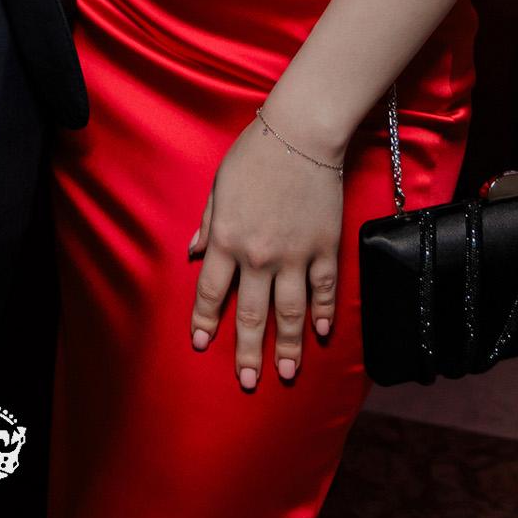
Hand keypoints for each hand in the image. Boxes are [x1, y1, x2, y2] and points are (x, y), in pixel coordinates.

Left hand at [187, 105, 342, 392]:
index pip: (211, 291)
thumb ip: (208, 224)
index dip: (205, 320)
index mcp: (228, 239)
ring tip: (288, 374)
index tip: (201, 343)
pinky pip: (324, 290)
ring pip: (290, 313)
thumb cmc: (254, 155)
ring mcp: (295, 256)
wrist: (300, 135)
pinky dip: (323, 313)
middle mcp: (259, 256)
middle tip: (246, 382)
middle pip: (250, 314)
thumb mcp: (219, 187)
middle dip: (247, 352)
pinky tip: (320, 333)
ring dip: (288, 346)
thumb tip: (193, 253)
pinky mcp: (324, 249)